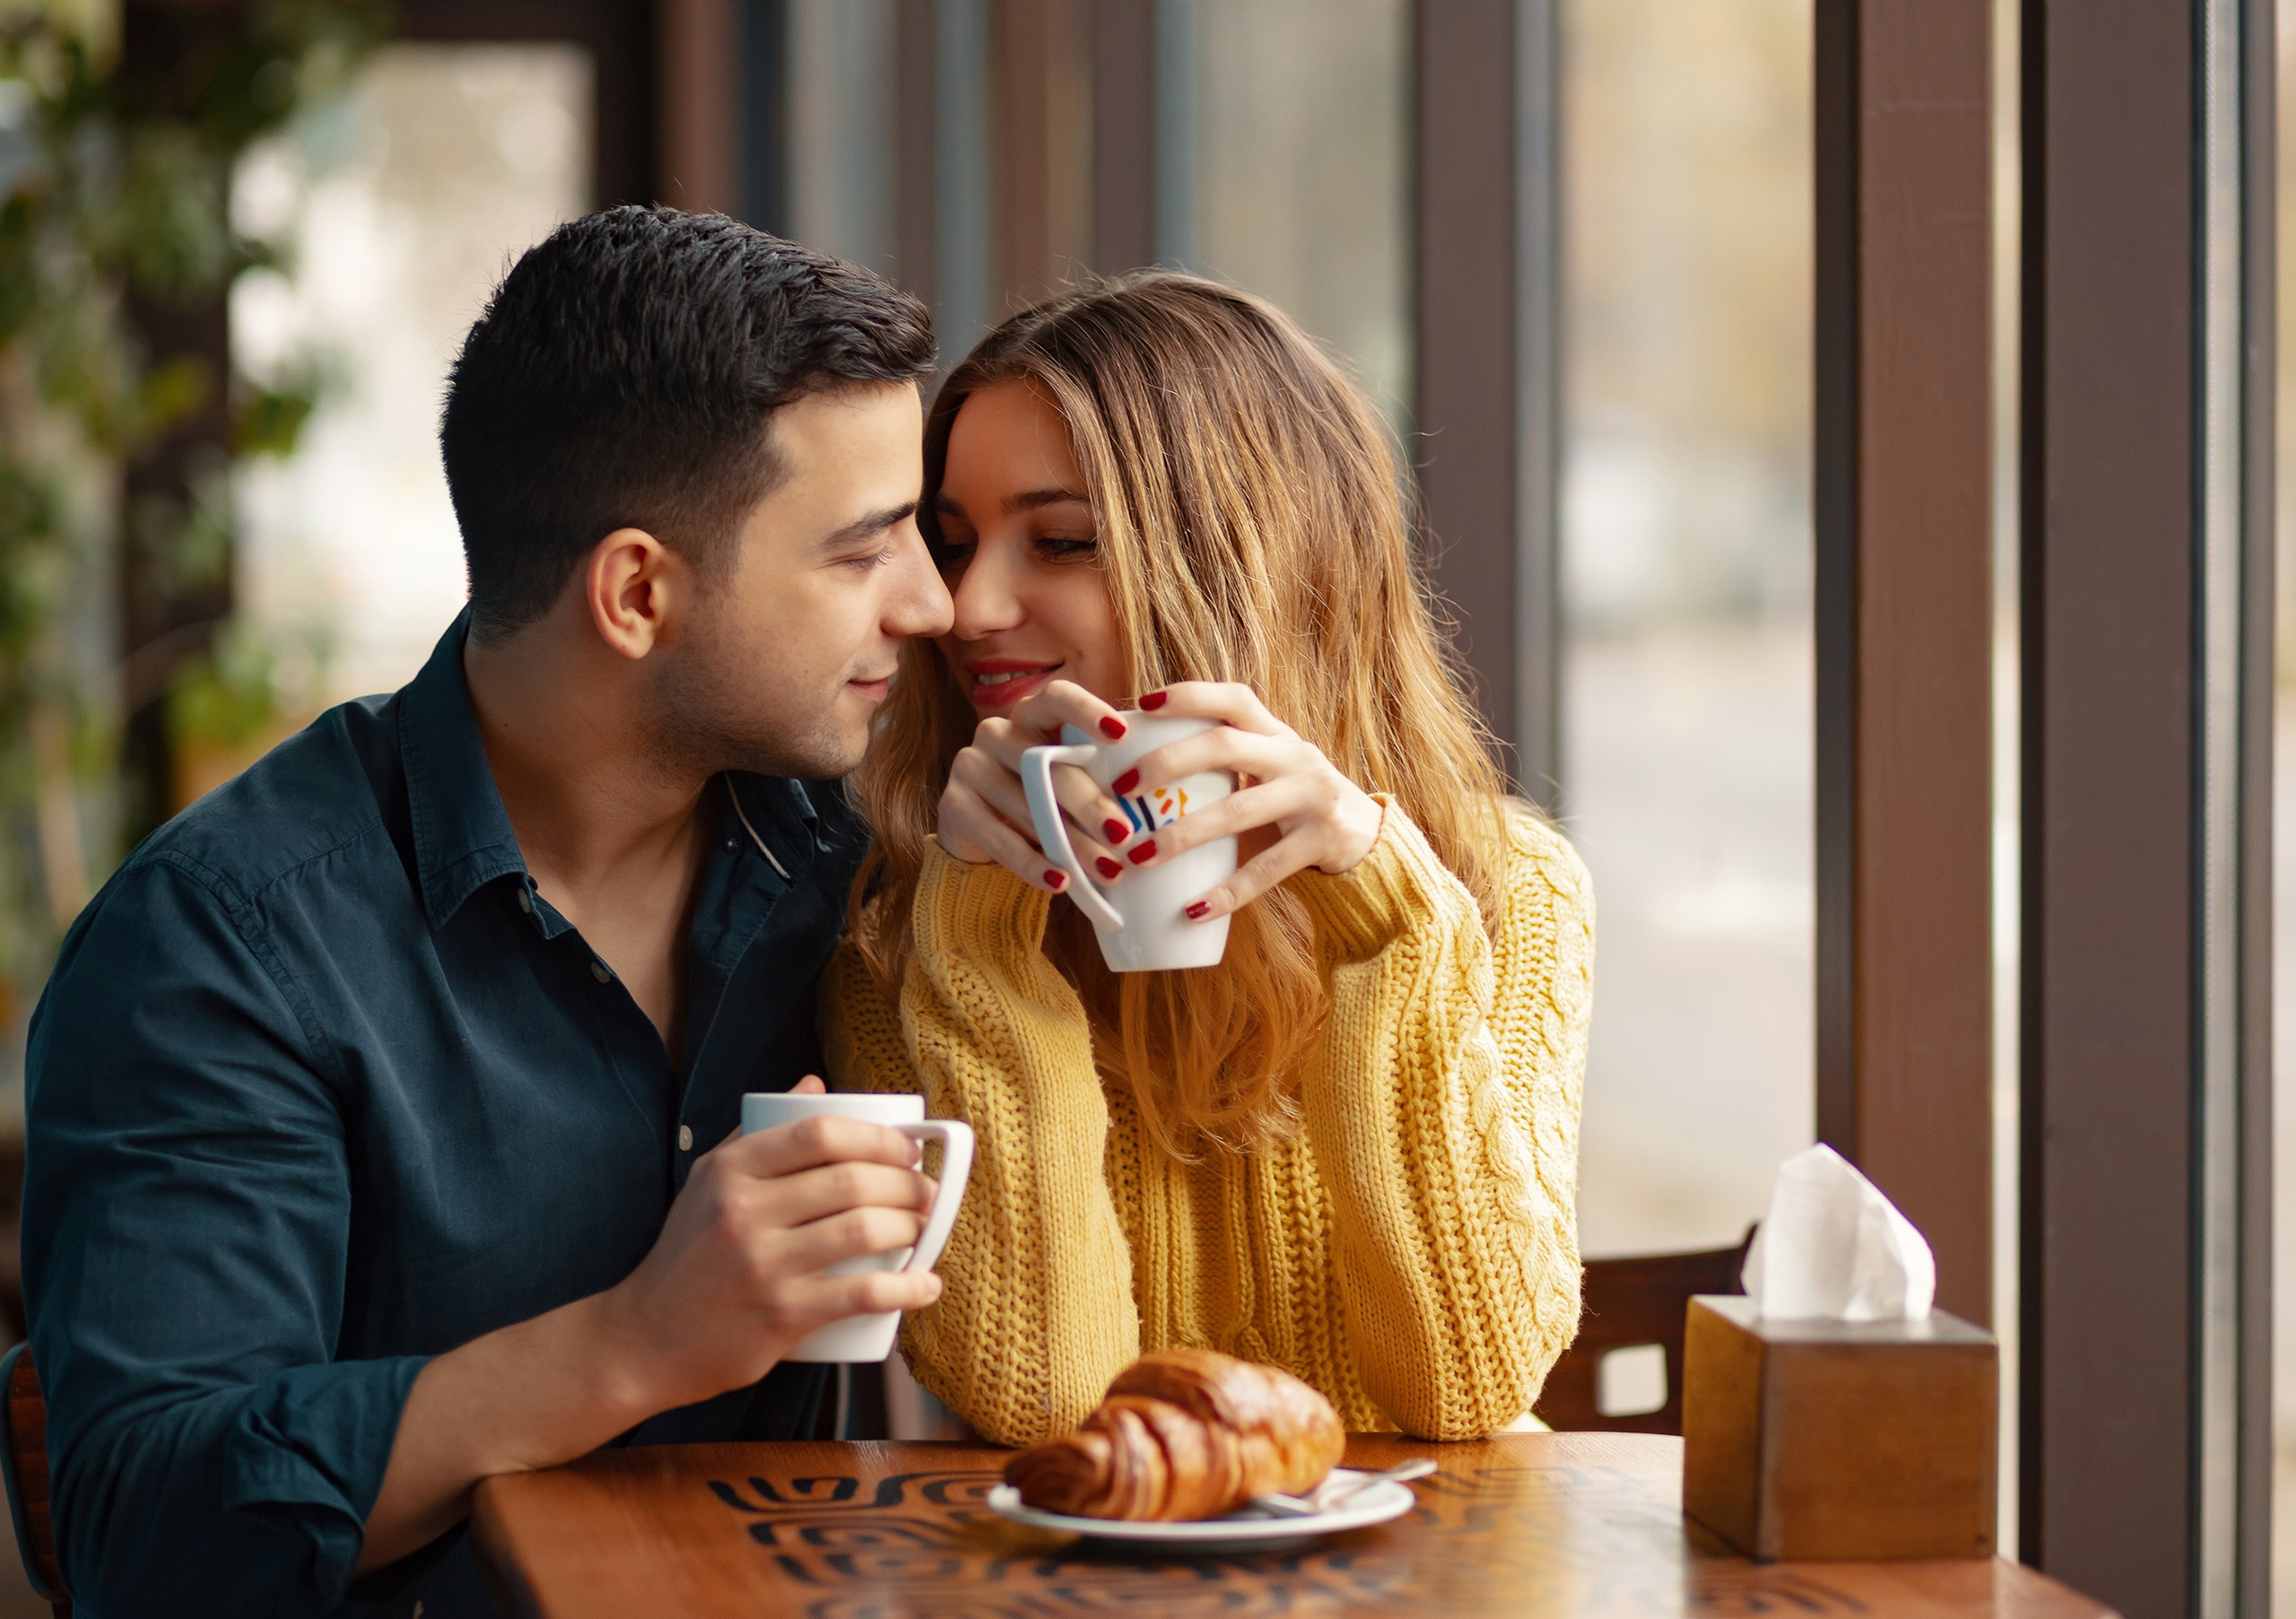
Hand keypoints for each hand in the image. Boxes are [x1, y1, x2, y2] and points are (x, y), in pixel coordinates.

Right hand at [596, 1076, 940, 1412]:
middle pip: (852, 1180)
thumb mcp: (709, 1180)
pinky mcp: (781, 1316)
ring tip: (923, 1229)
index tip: (906, 1150)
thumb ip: (758, 1131)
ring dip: (912, 1227)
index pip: (820, 1133)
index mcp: (732, 1170)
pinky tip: (927, 1286)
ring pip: (864, 1231)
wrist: (646, 1338)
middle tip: (925, 1193)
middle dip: (907, 1183)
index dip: (878, 1137)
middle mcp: (745, 1212)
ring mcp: (764, 1265)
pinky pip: (861, 1294)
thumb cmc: (688, 1254)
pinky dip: (906, 1289)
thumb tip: (815, 1086)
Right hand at [937, 678, 1146, 891]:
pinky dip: (1032, 864)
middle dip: (1090, 803)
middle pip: (1048, 763)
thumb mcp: (1068, 784)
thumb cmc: (1042, 801)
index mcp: (1032, 714)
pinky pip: (998, 837)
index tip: (1121, 734)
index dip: (1087, 711)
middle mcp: (997, 731)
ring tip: (1107, 871)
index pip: (1057, 697)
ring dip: (1070, 843)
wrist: (982, 835)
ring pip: (1027, 805)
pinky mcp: (952, 803)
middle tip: (1125, 835)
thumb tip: (1156, 808)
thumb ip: (1098, 780)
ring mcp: (970, 764)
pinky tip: (1059, 881)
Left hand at [1114, 682, 1382, 921]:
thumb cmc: (1298, 804)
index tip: (1143, 706)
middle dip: (1168, 763)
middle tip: (1122, 787)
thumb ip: (1226, 761)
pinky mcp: (1323, 841)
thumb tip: (1140, 765)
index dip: (1190, 696)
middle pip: (1226, 746)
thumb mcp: (1272, 770)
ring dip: (1184, 834)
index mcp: (1277, 735)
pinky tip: (1193, 909)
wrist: (1369, 841)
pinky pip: (1267, 869)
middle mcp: (1296, 756)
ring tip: (1140, 857)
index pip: (1234, 699)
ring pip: (1240, 810)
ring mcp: (1312, 797)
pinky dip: (1228, 891)